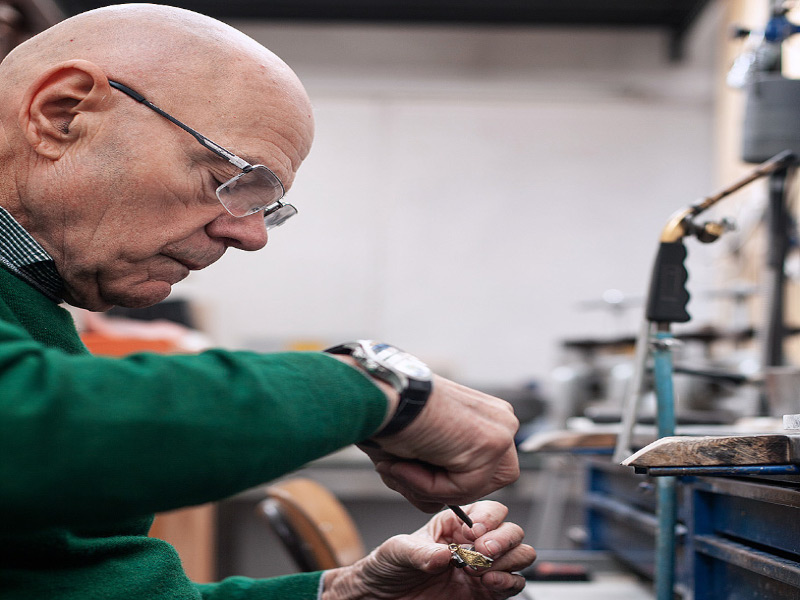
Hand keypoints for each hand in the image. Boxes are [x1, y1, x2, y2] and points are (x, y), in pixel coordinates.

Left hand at [322, 501, 534, 599]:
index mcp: (455, 524)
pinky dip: (509, 583)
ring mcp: (482, 568)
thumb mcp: (397, 551)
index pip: (489, 510)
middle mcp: (474, 543)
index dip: (489, 519)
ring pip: (519, 555)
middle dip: (503, 539)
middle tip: (483, 551)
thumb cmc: (388, 567)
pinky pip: (514, 585)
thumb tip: (444, 555)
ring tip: (481, 570)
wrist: (381, 597)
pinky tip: (489, 583)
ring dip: (509, 560)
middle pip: (511, 531)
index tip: (475, 533)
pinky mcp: (485, 593)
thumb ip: (420, 552)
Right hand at [359, 375, 519, 510]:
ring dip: (433, 488)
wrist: (380, 396)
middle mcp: (501, 420)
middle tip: (406, 472)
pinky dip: (430, 486)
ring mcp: (502, 431)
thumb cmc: (389, 417)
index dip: (445, 482)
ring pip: (475, 488)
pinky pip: (465, 488)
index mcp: (486, 417)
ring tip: (403, 466)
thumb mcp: (414, 455)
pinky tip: (408, 463)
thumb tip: (437, 506)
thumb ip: (429, 483)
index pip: (480, 471)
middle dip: (445, 489)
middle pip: (486, 483)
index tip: (406, 467)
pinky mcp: (494, 442)